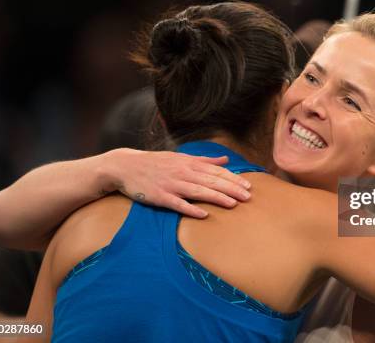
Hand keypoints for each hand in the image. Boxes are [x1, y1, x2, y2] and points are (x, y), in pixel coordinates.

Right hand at [103, 148, 251, 217]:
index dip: (233, 179)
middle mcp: (182, 172)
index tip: (248, 186)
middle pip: (211, 181)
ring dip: (217, 197)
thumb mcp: (181, 158)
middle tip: (248, 197)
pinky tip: (203, 215)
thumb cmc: (156, 163)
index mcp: (189, 163)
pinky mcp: (160, 197)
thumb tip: (225, 160)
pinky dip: (190, 209)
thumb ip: (204, 160)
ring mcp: (171, 184)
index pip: (216, 171)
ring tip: (233, 204)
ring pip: (198, 191)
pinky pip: (177, 204)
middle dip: (231, 188)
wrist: (125, 166)